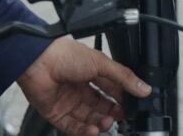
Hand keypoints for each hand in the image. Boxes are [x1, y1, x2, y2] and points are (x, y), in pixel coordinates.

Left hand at [17, 37, 149, 135]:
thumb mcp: (101, 64)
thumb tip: (144, 88)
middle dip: (111, 113)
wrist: (38, 62)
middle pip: (100, 106)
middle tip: (121, 117)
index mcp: (90, 72)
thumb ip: (123, 77)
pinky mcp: (56, 113)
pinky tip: (94, 131)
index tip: (133, 107)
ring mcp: (67, 101)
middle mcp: (79, 87)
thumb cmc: (66, 55)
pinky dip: (84, 132)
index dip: (121, 98)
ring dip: (99, 123)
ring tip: (107, 123)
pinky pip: (72, 128)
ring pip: (88, 119)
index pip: (110, 89)